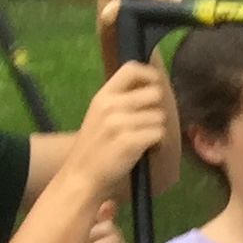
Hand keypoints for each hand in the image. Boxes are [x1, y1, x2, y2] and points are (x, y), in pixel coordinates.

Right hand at [67, 60, 173, 192]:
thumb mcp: (101, 114)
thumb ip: (121, 100)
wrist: (82, 173)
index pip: (131, 68)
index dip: (150, 74)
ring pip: (160, 117)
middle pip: (154, 94)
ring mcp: (120, 123)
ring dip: (158, 129)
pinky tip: (146, 150)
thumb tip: (150, 86)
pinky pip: (160, 134)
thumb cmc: (95, 145)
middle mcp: (111, 105)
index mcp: (103, 95)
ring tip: (143, 140)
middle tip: (147, 124)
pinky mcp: (131, 141)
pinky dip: (159, 144)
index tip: (155, 84)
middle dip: (157, 109)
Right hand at [75, 199, 128, 242]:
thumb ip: (104, 220)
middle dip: (116, 237)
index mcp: (79, 231)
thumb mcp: (104, 239)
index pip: (100, 219)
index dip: (109, 227)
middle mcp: (78, 241)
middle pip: (107, 228)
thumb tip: (109, 202)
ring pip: (111, 241)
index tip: (110, 238)